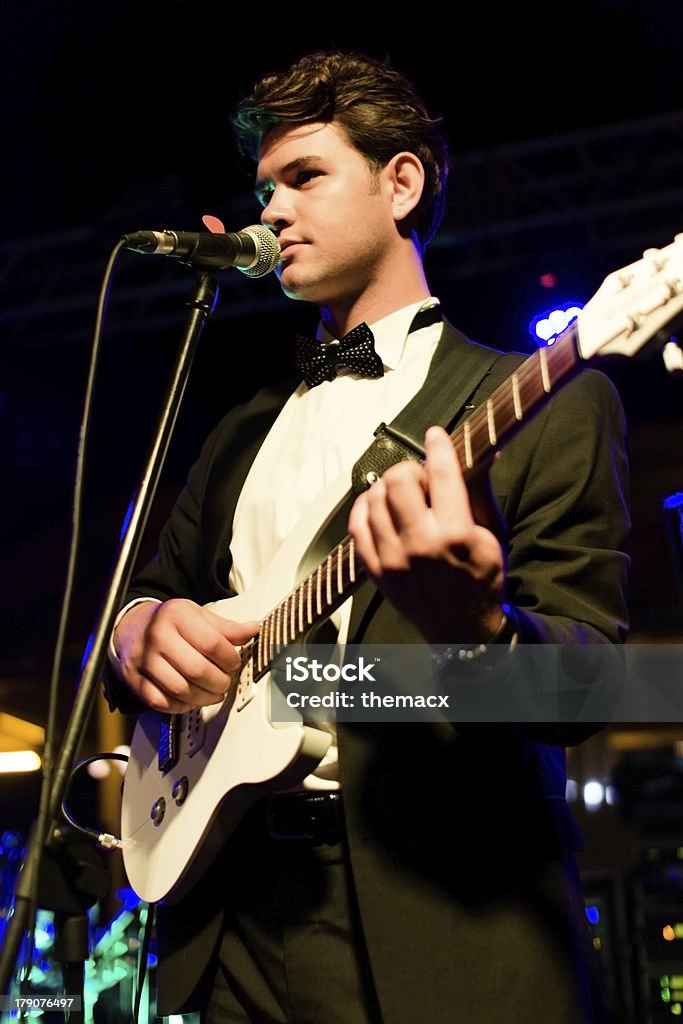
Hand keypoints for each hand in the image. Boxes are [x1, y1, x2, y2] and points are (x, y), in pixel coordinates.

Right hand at [113, 598, 258, 712]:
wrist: (132, 625)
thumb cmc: (169, 621)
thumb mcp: (198, 615)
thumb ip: (226, 627)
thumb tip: (252, 630)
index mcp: (177, 616)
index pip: (212, 643)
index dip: (230, 658)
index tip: (234, 663)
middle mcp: (157, 636)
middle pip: (197, 670)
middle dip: (219, 682)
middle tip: (225, 682)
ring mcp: (143, 659)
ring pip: (180, 689)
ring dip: (204, 698)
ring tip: (212, 693)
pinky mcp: (134, 679)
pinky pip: (160, 702)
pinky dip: (180, 706)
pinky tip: (190, 699)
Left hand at [347, 425, 505, 643]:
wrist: (463, 631)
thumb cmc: (482, 581)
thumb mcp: (493, 536)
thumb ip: (481, 492)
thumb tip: (485, 452)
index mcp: (456, 534)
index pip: (441, 473)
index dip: (438, 446)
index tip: (436, 436)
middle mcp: (421, 545)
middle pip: (398, 480)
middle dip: (410, 469)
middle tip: (420, 477)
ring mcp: (393, 560)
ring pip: (374, 498)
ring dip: (387, 487)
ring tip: (402, 494)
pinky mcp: (376, 571)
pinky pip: (356, 525)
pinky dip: (365, 508)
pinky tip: (378, 507)